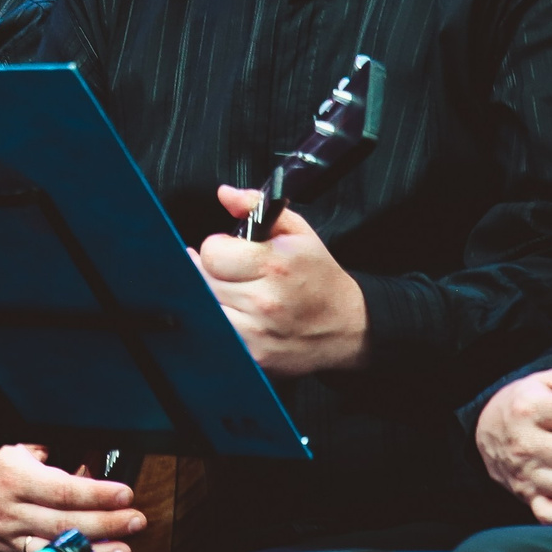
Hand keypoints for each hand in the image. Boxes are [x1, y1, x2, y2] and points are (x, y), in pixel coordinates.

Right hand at [0, 444, 144, 551]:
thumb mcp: (14, 446)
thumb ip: (48, 456)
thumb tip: (86, 463)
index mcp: (16, 480)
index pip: (63, 491)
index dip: (96, 494)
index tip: (124, 494)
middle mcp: (13, 513)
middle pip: (65, 524)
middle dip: (105, 524)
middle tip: (134, 521)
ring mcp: (10, 540)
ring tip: (120, 551)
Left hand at [196, 184, 368, 375]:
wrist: (347, 326)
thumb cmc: (319, 277)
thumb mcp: (297, 232)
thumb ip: (256, 207)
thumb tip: (225, 194)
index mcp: (274, 264)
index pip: (211, 253)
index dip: (216, 248)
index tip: (229, 251)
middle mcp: (264, 300)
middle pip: (203, 281)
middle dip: (212, 272)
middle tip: (232, 272)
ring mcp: (258, 333)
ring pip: (206, 309)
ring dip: (213, 299)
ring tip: (234, 293)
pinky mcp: (255, 356)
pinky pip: (217, 335)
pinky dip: (220, 324)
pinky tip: (236, 316)